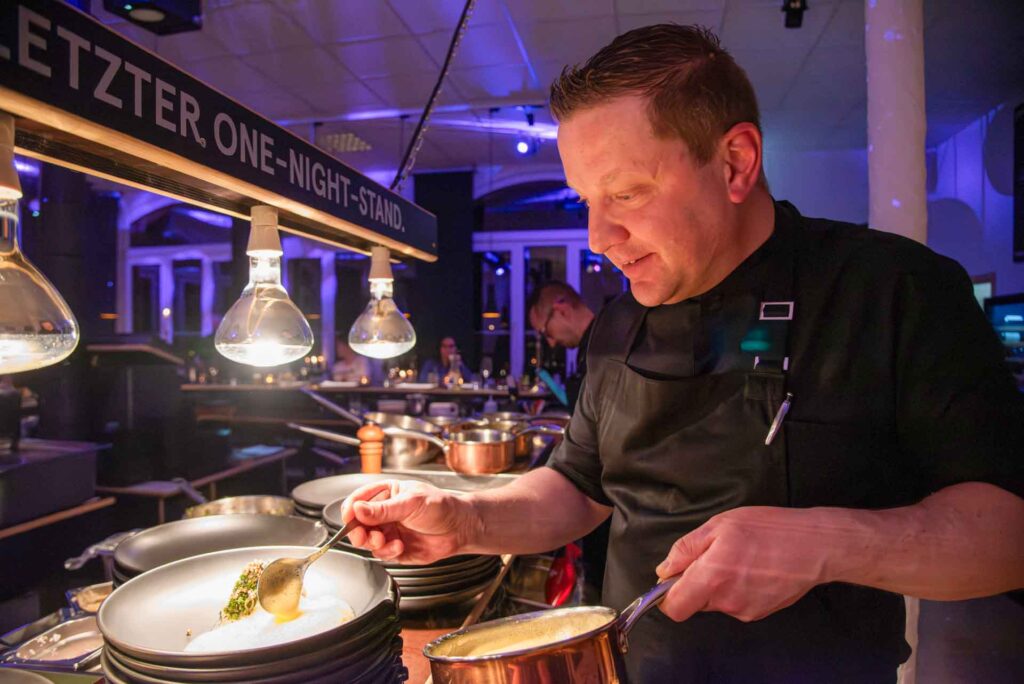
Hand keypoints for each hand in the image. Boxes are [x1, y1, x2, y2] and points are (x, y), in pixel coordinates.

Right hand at [341, 480, 477, 563]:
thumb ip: (383, 509)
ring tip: (385, 540)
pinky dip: (386, 552)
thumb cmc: (441, 507)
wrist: (460, 528)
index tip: (349, 516)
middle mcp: (384, 513)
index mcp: (386, 493)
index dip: (351, 508)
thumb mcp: (411, 503)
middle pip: (358, 523)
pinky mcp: (394, 548)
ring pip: (366, 540)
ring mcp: (389, 531)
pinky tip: (399, 546)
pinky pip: (380, 553)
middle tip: (363, 535)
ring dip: (372, 543)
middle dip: (358, 531)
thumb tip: (358, 509)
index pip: (359, 499)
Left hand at [655, 506, 833, 622]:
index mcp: (712, 578)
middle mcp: (727, 601)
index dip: (667, 595)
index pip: (674, 608)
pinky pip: (735, 603)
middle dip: (696, 582)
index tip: (673, 578)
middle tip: (714, 555)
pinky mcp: (760, 613)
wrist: (815, 547)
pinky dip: (737, 588)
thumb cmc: (770, 530)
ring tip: (740, 558)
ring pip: (716, 602)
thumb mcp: (720, 525)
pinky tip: (753, 568)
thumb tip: (665, 570)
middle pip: (694, 602)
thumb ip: (686, 549)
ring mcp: (745, 611)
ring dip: (718, 584)